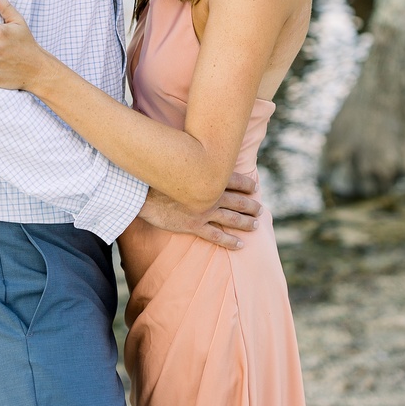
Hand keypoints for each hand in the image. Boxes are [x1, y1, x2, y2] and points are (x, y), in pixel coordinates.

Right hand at [139, 174, 260, 250]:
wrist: (144, 193)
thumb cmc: (158, 176)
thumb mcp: (178, 165)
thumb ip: (192, 165)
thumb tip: (198, 161)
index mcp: (207, 178)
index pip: (234, 179)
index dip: (246, 183)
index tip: (255, 186)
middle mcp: (210, 195)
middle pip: (237, 200)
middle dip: (251, 205)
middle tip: (260, 208)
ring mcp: (203, 211)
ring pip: (232, 218)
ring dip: (246, 222)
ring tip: (255, 225)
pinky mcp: (194, 225)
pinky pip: (217, 235)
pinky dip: (230, 241)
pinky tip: (240, 245)